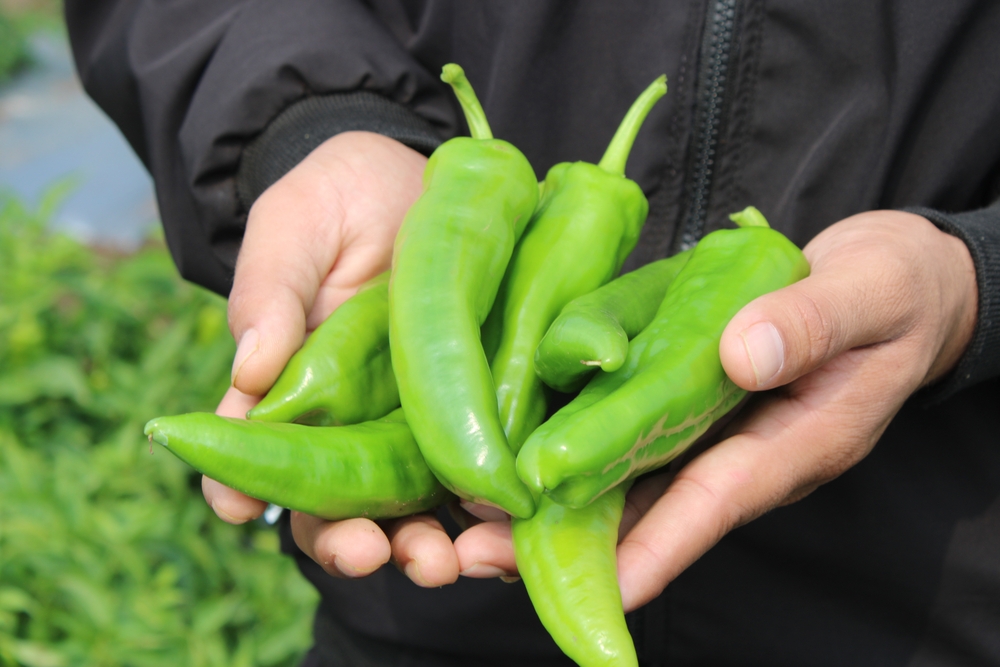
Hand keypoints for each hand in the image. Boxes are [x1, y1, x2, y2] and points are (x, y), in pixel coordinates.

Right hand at [203, 131, 462, 586]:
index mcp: (293, 390)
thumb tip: (249, 369)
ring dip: (422, 547)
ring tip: (440, 563)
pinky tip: (501, 523)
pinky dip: (487, 508)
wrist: (413, 177)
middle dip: (349, 542)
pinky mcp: (477, 407)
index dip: (239, 489)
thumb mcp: (291, 230)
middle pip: (341, 505)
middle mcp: (354, 422)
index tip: (237, 507)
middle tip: (365, 553)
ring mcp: (417, 422)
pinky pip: (480, 468)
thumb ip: (269, 293)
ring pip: (412, 507)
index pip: (258, 457)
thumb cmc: (335, 201)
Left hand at [451, 211, 977, 604]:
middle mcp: (743, 449)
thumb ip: (815, 322)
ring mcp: (713, 429)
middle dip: (573, 542)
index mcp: (797, 438)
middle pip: (653, 508)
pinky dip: (572, 450)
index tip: (602, 585)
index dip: (660, 544)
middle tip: (483, 554)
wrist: (886, 282)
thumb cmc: (893, 292)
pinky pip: (627, 435)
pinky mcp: (687, 400)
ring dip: (554, 506)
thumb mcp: (871, 294)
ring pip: (629, 481)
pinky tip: (511, 457)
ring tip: (473, 527)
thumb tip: (743, 355)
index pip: (719, 498)